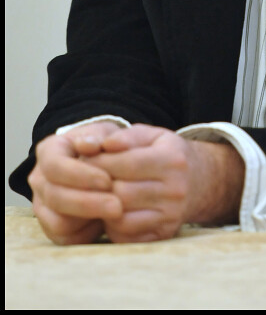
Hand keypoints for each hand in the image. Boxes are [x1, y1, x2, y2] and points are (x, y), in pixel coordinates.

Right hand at [28, 121, 122, 244]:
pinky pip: (65, 240)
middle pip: (55, 197)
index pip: (55, 166)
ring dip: (88, 220)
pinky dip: (86, 234)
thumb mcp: (105, 133)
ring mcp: (43, 205)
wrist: (100, 161)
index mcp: (49, 151)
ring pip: (57, 223)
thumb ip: (99, 136)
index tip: (108, 180)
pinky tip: (105, 223)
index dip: (80, 176)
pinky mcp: (51, 227)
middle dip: (88, 204)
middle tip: (118, 206)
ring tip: (115, 213)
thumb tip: (90, 144)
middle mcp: (40, 179)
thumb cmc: (103, 146)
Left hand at [84, 124, 245, 243]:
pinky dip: (112, 225)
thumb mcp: (152, 136)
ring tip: (97, 195)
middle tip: (84, 180)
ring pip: (121, 218)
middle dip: (97, 186)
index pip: (127, 163)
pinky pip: (126, 236)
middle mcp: (176, 190)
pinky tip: (111, 210)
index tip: (84, 159)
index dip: (99, 162)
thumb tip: (102, 144)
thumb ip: (126, 136)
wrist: (198, 181)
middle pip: (122, 193)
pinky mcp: (164, 235)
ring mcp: (171, 215)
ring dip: (103, 207)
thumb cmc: (166, 153)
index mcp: (172, 160)